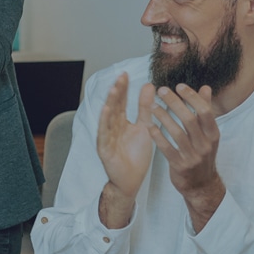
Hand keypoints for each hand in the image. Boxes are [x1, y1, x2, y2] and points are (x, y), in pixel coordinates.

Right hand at [97, 73, 154, 198]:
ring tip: (114, 89)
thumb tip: (149, 86)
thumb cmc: (136, 155)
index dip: (123, 89)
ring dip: (110, 103)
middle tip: (121, 76)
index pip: (121, 102)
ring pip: (107, 117)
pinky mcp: (104, 149)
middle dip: (117, 91)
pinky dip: (104, 122)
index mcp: (120, 122)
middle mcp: (111, 127)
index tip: (126, 74)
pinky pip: (104, 133)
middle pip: (113, 106)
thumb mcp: (144, 128)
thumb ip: (145, 108)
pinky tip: (107, 111)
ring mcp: (106, 137)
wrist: (131, 179)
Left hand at [149, 83, 225, 229]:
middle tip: (161, 90)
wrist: (201, 185)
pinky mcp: (180, 165)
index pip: (205, 111)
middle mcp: (205, 145)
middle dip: (175, 103)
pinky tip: (149, 125)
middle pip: (190, 119)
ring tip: (152, 105)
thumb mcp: (208, 134)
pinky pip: (167, 148)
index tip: (178, 86)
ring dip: (163, 117)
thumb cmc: (202, 154)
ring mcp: (193, 156)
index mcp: (213, 134)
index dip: (192, 97)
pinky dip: (158, 136)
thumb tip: (205, 87)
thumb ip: (205, 110)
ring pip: (177, 133)